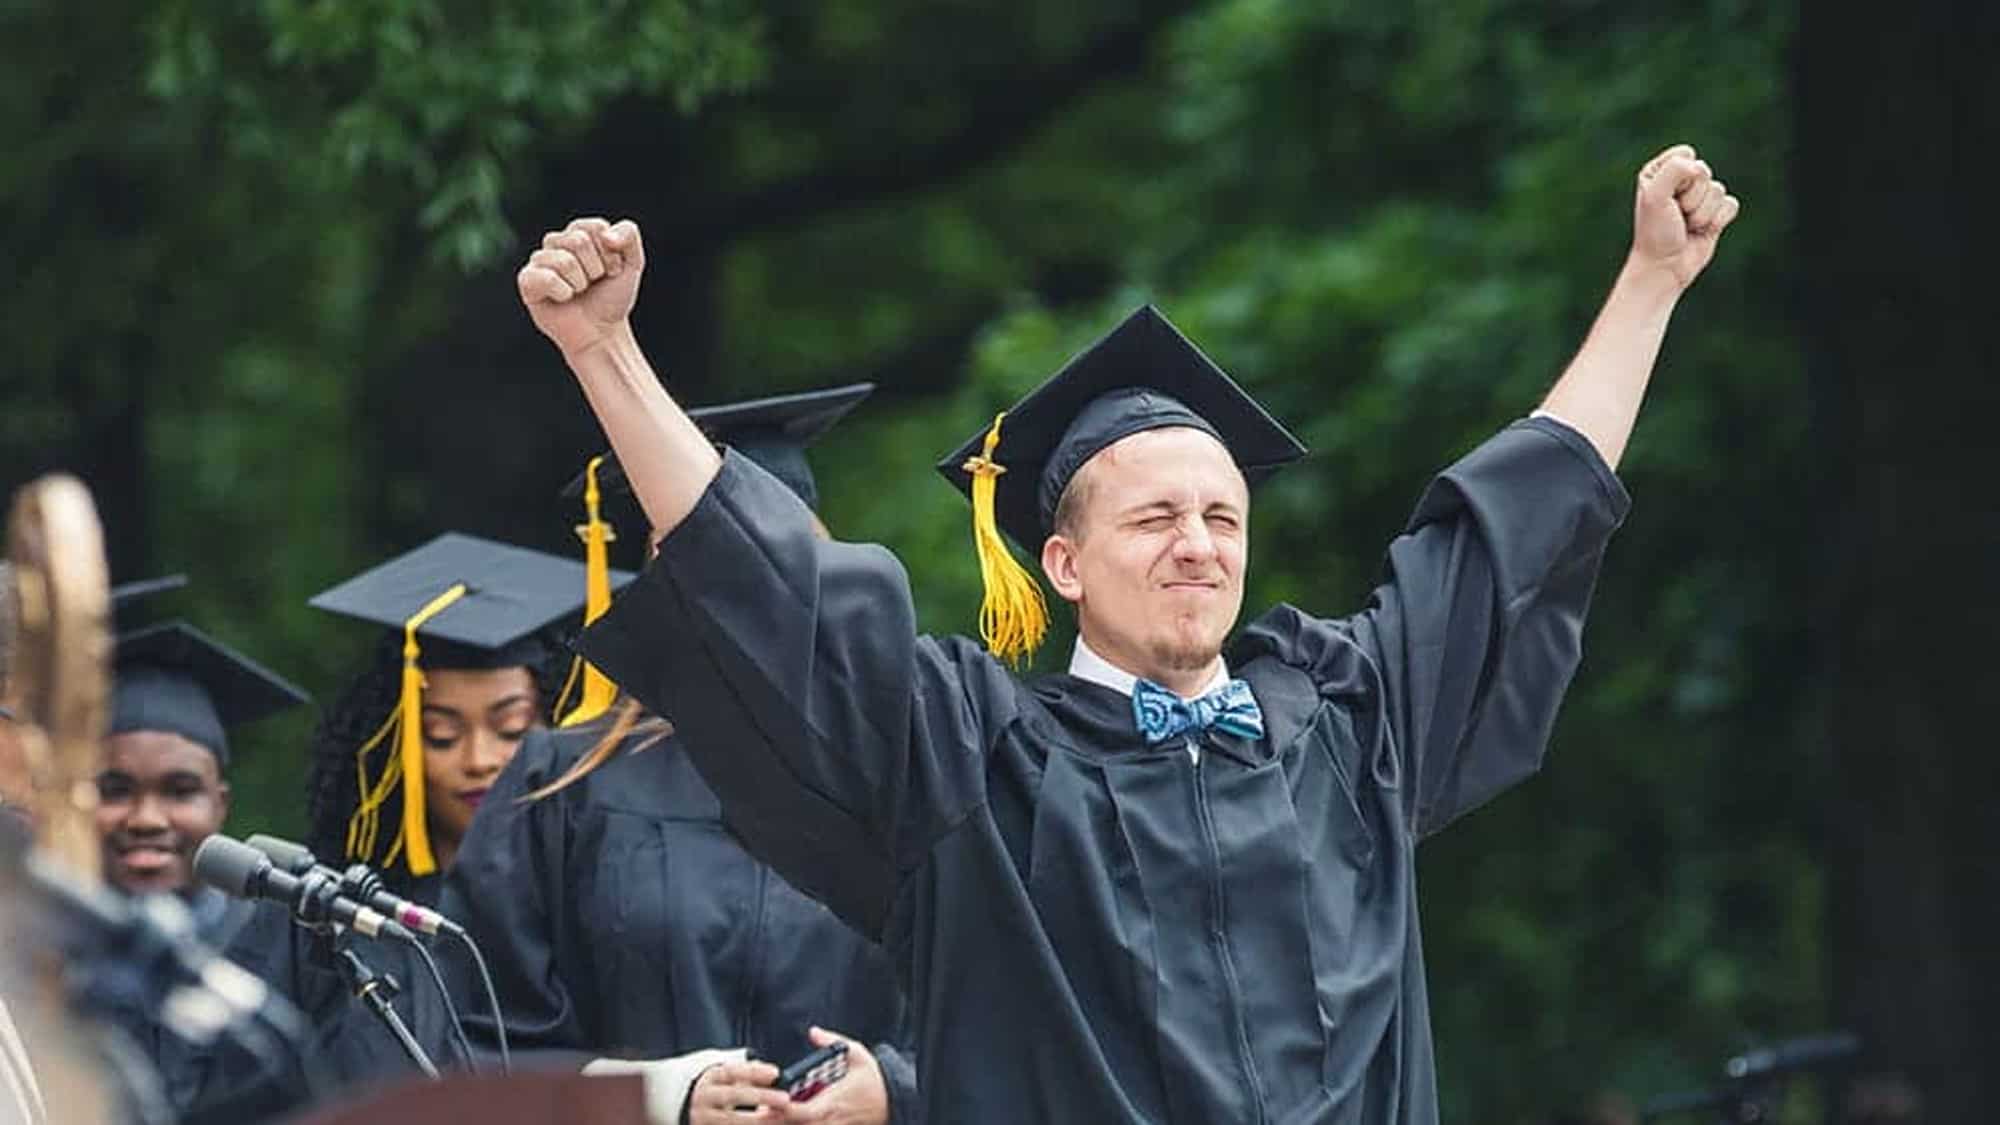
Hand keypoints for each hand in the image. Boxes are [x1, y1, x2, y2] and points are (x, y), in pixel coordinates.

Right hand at [517, 217, 646, 359]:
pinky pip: (546, 278)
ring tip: (579, 292)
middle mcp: (556, 242)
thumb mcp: (632, 262)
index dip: (610, 254)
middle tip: (593, 284)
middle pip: (578, 241)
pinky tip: (564, 299)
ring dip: (581, 283)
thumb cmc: (612, 297)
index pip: (596, 227)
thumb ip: (628, 234)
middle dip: (595, 269)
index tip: (612, 271)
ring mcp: (539, 260)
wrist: (602, 332)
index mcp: (579, 232)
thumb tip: (606, 235)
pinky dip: (563, 293)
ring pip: (565, 261)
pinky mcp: (527, 280)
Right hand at [689, 1058, 789, 1123]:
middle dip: (760, 1097)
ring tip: (779, 1119)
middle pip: (733, 1095)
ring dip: (756, 1120)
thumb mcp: (727, 1078)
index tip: (776, 1073)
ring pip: (731, 1120)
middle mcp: (704, 1098)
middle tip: (785, 1099)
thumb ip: (748, 1073)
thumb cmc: (718, 1091)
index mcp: (712, 1078)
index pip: (732, 1071)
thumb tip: (775, 1074)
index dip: (754, 1072)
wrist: (687, 1111)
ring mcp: (703, 1118)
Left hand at [779, 1028, 888, 1124]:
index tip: (772, 1099)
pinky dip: (796, 1124)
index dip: (784, 1108)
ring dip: (784, 1123)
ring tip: (769, 1114)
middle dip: (776, 1119)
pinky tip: (788, 1118)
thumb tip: (814, 1032)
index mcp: (833, 1100)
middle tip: (762, 1109)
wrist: (892, 1100)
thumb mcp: (856, 1054)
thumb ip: (832, 1042)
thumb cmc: (873, 1079)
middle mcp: (830, 1118)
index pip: (803, 1111)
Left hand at [1628, 143, 1740, 289]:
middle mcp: (1680, 179)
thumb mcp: (1655, 196)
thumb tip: (1700, 168)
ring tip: (1686, 225)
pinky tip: (1702, 230)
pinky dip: (1717, 220)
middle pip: (1704, 172)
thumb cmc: (1656, 232)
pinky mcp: (1716, 211)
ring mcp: (1699, 196)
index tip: (1665, 198)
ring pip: (1718, 190)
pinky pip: (1731, 204)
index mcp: (1659, 170)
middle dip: (1691, 198)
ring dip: (1702, 213)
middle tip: (1676, 215)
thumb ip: (1674, 170)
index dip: (1680, 176)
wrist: (1665, 267)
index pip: (1686, 155)